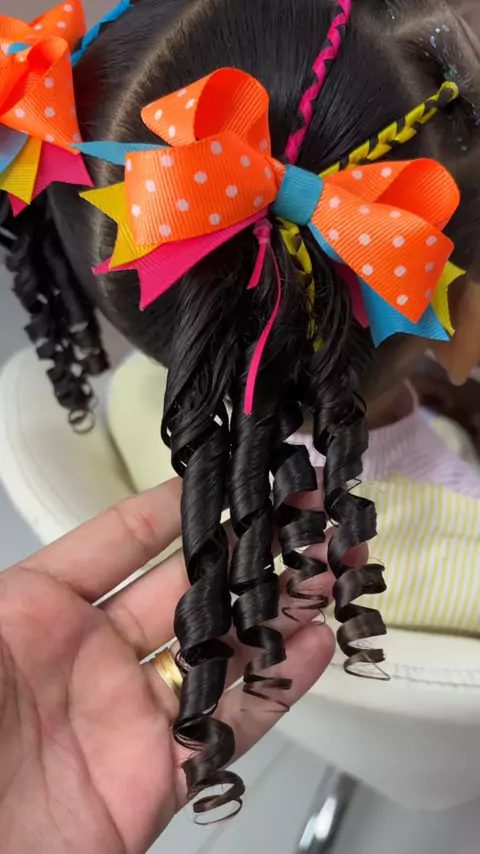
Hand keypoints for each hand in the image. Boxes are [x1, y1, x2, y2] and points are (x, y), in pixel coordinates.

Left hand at [0, 478, 352, 853]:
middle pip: (188, 589)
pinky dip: (277, 687)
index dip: (176, 507)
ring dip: (275, 609)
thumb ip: (32, 587)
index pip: (122, 541)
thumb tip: (101, 529)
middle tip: (299, 519)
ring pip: (221, 650)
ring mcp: (132, 714)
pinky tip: (310, 647)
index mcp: (42, 611)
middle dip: (247, 551)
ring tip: (323, 570)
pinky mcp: (161, 775)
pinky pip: (230, 725)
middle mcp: (95, 656)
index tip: (228, 477)